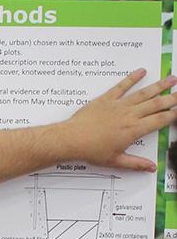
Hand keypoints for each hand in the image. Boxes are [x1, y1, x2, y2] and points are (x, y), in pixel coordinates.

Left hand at [60, 69, 176, 170]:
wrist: (72, 139)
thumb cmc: (91, 150)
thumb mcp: (116, 161)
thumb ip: (136, 163)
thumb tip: (151, 168)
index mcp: (134, 130)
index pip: (160, 120)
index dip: (173, 114)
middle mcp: (129, 115)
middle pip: (156, 104)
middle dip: (172, 98)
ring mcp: (118, 105)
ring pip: (143, 93)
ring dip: (159, 86)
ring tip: (172, 79)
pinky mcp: (105, 99)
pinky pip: (121, 86)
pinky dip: (131, 78)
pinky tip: (141, 71)